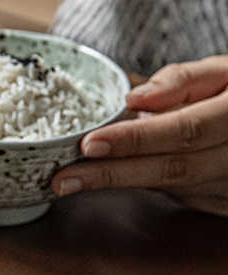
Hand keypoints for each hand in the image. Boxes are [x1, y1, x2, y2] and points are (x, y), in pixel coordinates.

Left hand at [52, 56, 227, 215]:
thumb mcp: (226, 71)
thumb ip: (183, 80)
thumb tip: (135, 98)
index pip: (183, 131)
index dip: (135, 139)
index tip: (90, 144)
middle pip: (169, 169)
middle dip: (111, 175)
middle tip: (62, 179)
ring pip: (168, 186)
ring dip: (117, 182)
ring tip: (70, 179)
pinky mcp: (219, 203)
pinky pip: (175, 193)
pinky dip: (140, 182)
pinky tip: (110, 175)